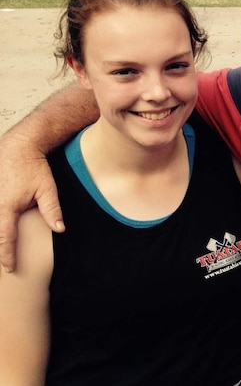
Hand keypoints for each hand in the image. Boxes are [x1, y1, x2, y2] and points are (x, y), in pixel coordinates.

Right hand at [0, 134, 62, 272]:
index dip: (7, 255)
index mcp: (7, 207)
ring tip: (0, 251)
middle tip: (2, 268)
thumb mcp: (47, 189)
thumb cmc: (34, 167)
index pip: (5, 238)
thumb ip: (52, 210)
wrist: (19, 146)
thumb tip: (60, 230)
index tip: (9, 268)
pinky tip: (1, 227)